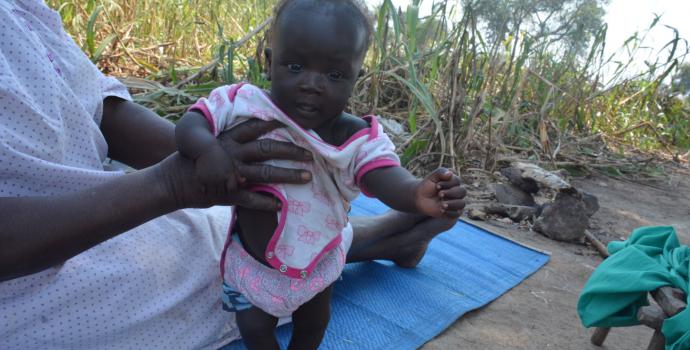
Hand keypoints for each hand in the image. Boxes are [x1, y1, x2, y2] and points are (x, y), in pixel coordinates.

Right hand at [160, 119, 313, 210]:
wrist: (172, 182)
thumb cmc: (192, 162)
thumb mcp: (210, 144)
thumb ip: (231, 141)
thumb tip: (253, 134)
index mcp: (227, 139)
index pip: (254, 128)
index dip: (273, 123)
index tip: (292, 123)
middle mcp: (232, 154)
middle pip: (267, 149)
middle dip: (291, 151)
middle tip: (310, 154)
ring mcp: (231, 174)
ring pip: (266, 173)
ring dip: (288, 175)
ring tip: (307, 177)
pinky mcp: (228, 194)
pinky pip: (252, 199)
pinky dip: (267, 203)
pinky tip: (281, 205)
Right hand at [194, 142, 241, 195]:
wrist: (205, 148)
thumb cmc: (220, 155)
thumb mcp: (231, 162)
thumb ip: (237, 173)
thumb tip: (244, 182)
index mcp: (229, 174)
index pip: (232, 189)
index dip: (230, 189)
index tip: (228, 186)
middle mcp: (220, 178)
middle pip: (222, 193)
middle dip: (222, 191)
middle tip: (219, 187)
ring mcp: (210, 179)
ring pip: (212, 193)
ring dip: (213, 191)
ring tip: (213, 186)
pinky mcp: (200, 178)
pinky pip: (203, 190)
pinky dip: (205, 189)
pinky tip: (205, 185)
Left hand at [414, 168, 466, 218]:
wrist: (419, 198)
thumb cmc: (427, 186)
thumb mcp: (432, 177)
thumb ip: (441, 172)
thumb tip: (450, 173)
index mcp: (453, 181)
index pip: (457, 181)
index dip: (448, 183)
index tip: (437, 186)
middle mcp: (456, 191)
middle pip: (462, 192)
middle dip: (451, 193)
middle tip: (439, 194)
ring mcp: (455, 202)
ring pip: (462, 204)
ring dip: (452, 204)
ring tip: (441, 205)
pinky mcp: (452, 211)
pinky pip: (457, 214)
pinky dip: (450, 213)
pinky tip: (442, 210)